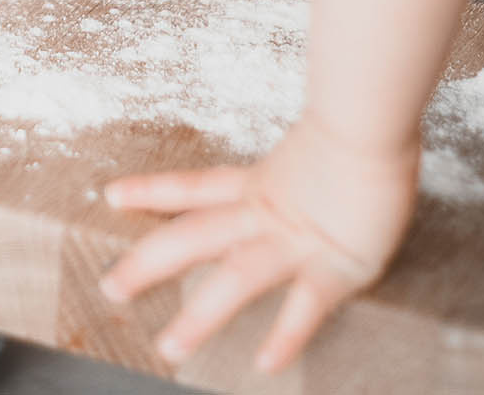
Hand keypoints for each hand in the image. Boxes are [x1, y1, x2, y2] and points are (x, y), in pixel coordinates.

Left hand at [100, 112, 415, 370]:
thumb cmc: (361, 123)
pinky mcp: (333, 263)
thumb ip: (306, 163)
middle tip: (111, 287)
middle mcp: (264, 213)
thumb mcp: (319, 141)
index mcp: (259, 183)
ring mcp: (294, 240)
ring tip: (169, 347)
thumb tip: (313, 165)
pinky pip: (303, 306)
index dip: (151, 192)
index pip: (192, 187)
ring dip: (200, 316)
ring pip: (234, 280)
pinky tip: (265, 363)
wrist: (373, 120)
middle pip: (192, 238)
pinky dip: (286, 336)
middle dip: (149, 264)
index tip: (113, 195)